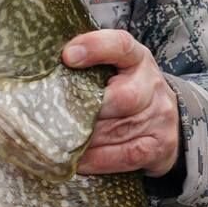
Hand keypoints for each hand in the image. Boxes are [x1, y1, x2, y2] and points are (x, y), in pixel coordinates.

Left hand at [62, 30, 179, 177]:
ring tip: (58, 140)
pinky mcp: (158, 147)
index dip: (95, 48)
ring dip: (85, 138)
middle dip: (88, 108)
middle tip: (57, 114)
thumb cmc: (125, 86)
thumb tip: (41, 66)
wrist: (167, 117)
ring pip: (119, 129)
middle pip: (124, 97)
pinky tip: (77, 161)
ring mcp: (159, 117)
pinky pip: (125, 156)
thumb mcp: (112, 66)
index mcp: (136, 58)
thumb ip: (86, 63)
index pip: (121, 45)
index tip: (67, 56)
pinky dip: (97, 160)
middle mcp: (151, 85)